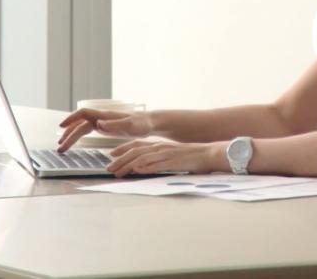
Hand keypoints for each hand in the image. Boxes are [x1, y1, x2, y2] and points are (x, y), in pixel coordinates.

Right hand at [56, 108, 154, 152]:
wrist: (149, 123)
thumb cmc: (142, 124)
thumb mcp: (130, 126)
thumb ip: (115, 125)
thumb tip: (98, 124)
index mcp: (105, 115)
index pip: (84, 113)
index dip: (71, 118)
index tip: (62, 126)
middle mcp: (101, 117)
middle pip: (79, 123)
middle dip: (68, 134)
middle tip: (60, 148)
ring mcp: (102, 122)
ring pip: (81, 127)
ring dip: (71, 136)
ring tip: (63, 148)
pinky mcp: (105, 127)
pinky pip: (87, 130)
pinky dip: (78, 135)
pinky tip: (74, 142)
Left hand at [107, 140, 225, 176]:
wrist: (208, 154)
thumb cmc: (191, 157)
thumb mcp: (171, 156)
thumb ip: (158, 159)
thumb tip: (144, 167)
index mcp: (159, 145)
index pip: (137, 145)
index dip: (122, 149)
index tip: (111, 154)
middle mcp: (160, 147)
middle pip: (135, 152)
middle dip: (120, 160)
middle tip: (109, 168)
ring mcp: (165, 154)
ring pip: (142, 158)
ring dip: (127, 165)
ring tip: (117, 172)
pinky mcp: (172, 162)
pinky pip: (156, 165)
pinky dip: (144, 167)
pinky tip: (136, 171)